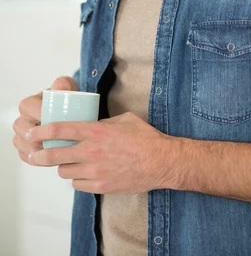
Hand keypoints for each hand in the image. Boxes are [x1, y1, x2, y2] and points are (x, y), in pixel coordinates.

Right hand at [12, 76, 77, 163]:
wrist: (67, 112)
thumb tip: (61, 88)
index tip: (56, 122)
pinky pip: (26, 156)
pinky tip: (52, 161)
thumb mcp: (66, 88)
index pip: (30, 109)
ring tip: (56, 153)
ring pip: (23, 145)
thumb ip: (63, 84)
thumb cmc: (65, 99)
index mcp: (29, 104)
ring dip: (38, 151)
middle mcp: (22, 119)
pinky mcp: (26, 148)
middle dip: (38, 138)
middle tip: (56, 142)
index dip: (41, 116)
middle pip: (23, 130)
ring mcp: (22, 135)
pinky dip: (38, 160)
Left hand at [26, 112, 176, 194]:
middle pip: (53, 155)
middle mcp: (91, 152)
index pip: (59, 130)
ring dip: (63, 166)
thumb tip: (89, 125)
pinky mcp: (100, 186)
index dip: (41, 132)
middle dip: (39, 155)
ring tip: (70, 162)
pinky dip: (78, 179)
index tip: (33, 133)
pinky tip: (85, 173)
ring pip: (64, 172)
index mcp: (95, 132)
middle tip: (35, 153)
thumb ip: (102, 122)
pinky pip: (78, 185)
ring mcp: (95, 171)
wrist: (160, 161)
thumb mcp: (123, 119)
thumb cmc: (145, 138)